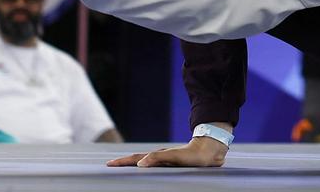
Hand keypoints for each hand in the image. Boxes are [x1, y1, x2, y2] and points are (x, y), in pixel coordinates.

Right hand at [106, 135, 227, 167]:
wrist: (210, 150)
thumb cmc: (194, 155)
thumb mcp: (176, 157)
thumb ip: (157, 158)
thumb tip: (139, 164)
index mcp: (158, 156)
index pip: (136, 159)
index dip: (122, 162)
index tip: (109, 164)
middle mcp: (160, 157)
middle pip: (138, 159)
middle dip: (124, 162)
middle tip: (111, 165)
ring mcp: (166, 159)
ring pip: (145, 161)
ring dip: (133, 164)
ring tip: (124, 166)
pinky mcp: (173, 162)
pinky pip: (154, 165)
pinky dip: (146, 166)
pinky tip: (148, 169)